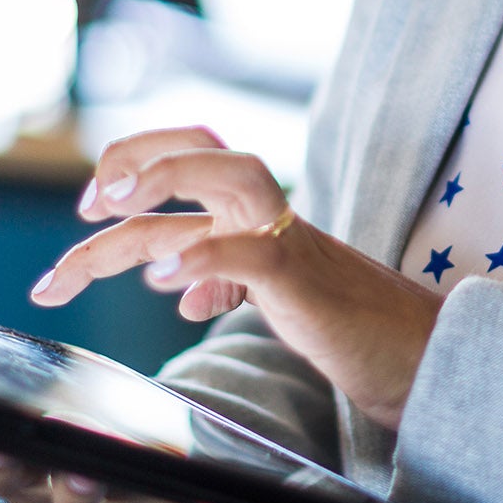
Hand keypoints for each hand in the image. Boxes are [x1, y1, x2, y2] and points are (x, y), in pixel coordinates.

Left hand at [34, 127, 444, 428]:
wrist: (415, 356)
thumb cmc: (345, 327)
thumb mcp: (265, 295)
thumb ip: (218, 278)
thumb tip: (171, 284)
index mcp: (255, 214)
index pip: (192, 153)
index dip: (136, 162)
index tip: (91, 206)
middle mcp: (268, 214)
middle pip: (201, 147)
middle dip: (135, 158)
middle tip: (88, 203)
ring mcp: (287, 240)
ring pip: (225, 176)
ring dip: (158, 182)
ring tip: (106, 212)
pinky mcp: (302, 280)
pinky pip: (249, 251)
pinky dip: (202, 258)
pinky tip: (162, 279)